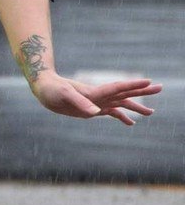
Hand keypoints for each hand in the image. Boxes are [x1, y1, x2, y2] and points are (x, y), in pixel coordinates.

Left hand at [31, 73, 159, 125]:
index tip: (149, 81)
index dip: (133, 85)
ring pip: (121, 103)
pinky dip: (121, 117)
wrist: (44, 88)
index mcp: (95, 92)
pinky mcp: (92, 108)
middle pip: (125, 93)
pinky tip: (130, 123)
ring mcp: (97, 102)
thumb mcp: (64, 95)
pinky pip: (111, 112)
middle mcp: (99, 96)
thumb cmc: (53, 89)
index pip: (118, 87)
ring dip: (136, 107)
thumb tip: (95, 113)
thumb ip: (80, 102)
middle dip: (142, 92)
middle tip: (160, 88)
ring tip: (151, 112)